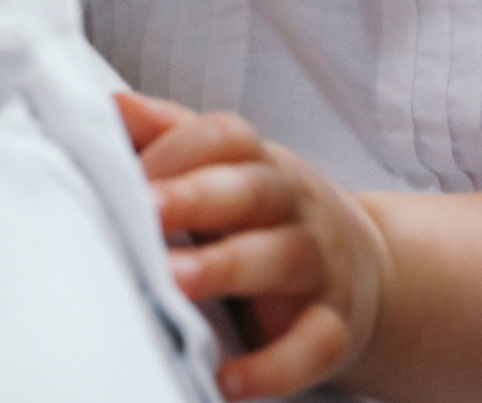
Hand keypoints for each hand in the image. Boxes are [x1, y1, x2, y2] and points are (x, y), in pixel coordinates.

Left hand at [119, 91, 388, 399]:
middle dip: (197, 196)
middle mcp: (295, 207)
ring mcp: (318, 266)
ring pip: (282, 258)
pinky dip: (274, 367)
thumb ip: (173, 137)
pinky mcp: (333, 328)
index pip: (226, 138)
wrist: (370, 274)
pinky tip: (229, 382)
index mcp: (263, 165)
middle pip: (254, 189)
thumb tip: (110, 106)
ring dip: (228, 268)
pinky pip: (311, 345)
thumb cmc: (271, 219)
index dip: (176, 149)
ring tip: (175, 281)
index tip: (124, 172)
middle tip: (144, 209)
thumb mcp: (233, 172)